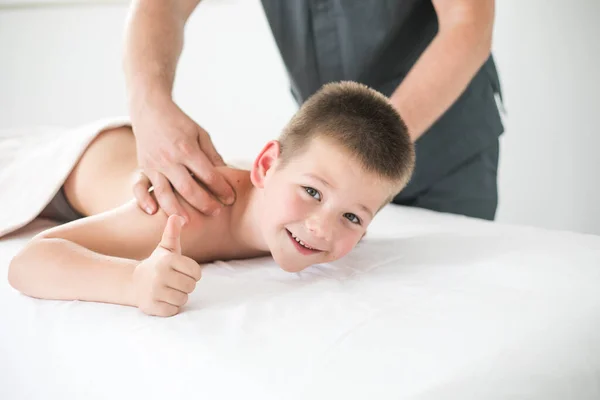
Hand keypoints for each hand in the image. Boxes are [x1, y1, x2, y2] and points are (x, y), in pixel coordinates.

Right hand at [131, 98, 235, 220]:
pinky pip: (140, 186)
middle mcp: (169, 158)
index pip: (208, 174)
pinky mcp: (142, 167)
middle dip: (204, 203)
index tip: (230, 198)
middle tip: (216, 212)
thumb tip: (225, 174)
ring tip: (188, 223)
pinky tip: (152, 212)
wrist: (149, 109)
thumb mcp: (200, 134)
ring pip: (164, 193)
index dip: (221, 188)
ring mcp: (153, 164)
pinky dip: (144, 200)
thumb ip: (211, 154)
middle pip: (188, 188)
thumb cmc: (179, 122)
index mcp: (187, 148)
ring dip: (177, 210)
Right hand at [131, 215, 201, 316]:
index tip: (182, 272)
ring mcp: (154, 291)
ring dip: (178, 297)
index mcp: (168, 260)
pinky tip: (161, 299)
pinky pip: (173, 310)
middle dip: (185, 286)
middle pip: (190, 287)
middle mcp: (160, 275)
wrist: (134, 282)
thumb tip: (176, 216)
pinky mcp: (151, 306)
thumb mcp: (165, 248)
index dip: (192, 274)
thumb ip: (172, 233)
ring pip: (182, 300)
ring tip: (167, 290)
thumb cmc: (157, 264)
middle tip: (174, 282)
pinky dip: (170, 307)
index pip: (197, 273)